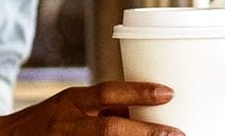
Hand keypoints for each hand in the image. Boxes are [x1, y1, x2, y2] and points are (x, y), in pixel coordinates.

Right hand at [0, 82, 179, 135]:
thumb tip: (146, 111)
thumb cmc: (48, 119)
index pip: (107, 92)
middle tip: (176, 133)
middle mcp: (68, 123)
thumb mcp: (73, 104)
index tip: (169, 93)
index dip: (139, 92)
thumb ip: (105, 107)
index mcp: (72, 101)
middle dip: (145, 133)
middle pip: (109, 128)